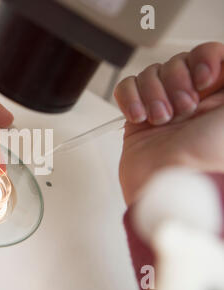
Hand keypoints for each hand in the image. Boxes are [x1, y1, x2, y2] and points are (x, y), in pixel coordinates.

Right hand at [115, 42, 223, 204]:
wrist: (172, 184)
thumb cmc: (210, 155)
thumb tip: (223, 62)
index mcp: (219, 95)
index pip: (209, 54)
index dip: (203, 59)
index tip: (204, 79)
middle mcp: (192, 99)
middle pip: (177, 62)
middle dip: (176, 81)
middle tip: (183, 108)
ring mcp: (163, 107)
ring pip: (150, 73)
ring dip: (153, 94)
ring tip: (161, 119)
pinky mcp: (137, 117)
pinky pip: (126, 88)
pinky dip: (130, 98)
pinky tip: (140, 117)